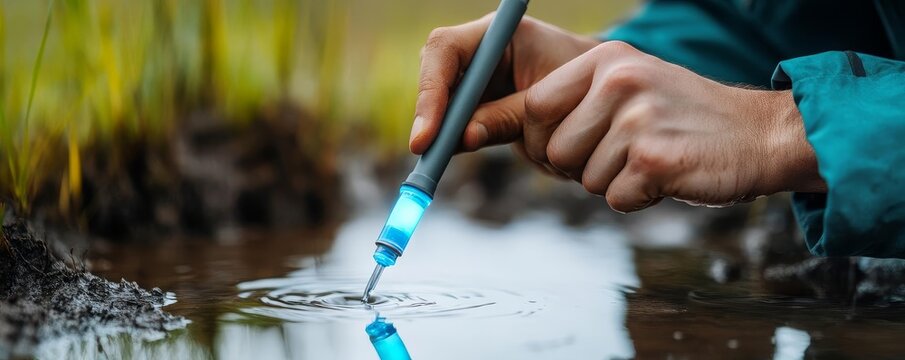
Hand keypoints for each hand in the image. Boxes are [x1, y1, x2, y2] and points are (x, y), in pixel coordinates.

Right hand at [410, 14, 599, 158]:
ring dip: (438, 132)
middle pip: (434, 74)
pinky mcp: (477, 103)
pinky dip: (448, 142)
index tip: (427, 135)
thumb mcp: (551, 105)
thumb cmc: (585, 90)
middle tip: (427, 153)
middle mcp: (480, 50)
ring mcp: (476, 77)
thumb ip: (507, 118)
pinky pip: (452, 122)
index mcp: (501, 34)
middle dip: (429, 114)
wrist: (601, 100)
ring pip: (439, 102)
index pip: (446, 50)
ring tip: (436, 164)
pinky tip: (444, 162)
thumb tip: (462, 138)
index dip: (430, 91)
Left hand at [520, 41, 826, 211]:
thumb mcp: (623, 91)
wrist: (757, 135)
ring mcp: (638, 119)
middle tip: (618, 155)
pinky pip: (613, 199)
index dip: (541, 139)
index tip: (564, 147)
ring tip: (647, 159)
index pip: (535, 106)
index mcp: (606, 59)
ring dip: (610, 181)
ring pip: (583, 179)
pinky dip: (635, 198)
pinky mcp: (654, 160)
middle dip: (576, 166)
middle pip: (553, 149)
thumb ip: (562, 105)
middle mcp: (620, 81)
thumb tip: (472, 124)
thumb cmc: (679, 118)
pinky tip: (664, 176)